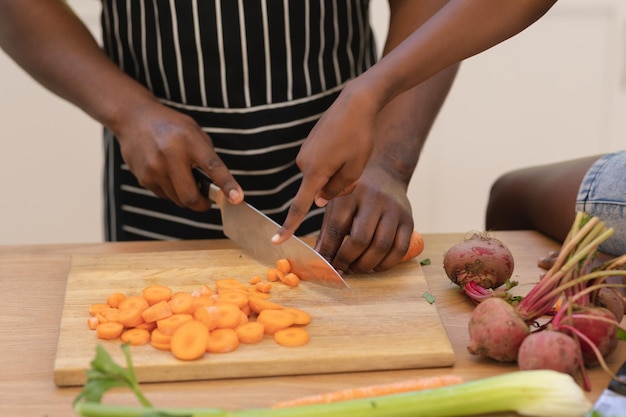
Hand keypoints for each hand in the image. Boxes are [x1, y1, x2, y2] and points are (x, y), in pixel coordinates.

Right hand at [113, 101, 243, 209]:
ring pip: (178, 200)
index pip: (213, 167)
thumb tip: (218, 185)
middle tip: (207, 201)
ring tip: (186, 180)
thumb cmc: (170, 126)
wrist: (134, 118)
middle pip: (191, 197)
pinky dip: (172, 192)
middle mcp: (170, 155)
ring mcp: (154, 168)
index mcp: (190, 141)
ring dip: (187, 197)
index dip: (227, 185)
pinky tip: (169, 175)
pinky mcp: (143, 178)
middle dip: (203, 204)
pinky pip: (165, 196)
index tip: (237, 198)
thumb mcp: (194, 132)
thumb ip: (207, 156)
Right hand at [273, 81, 378, 242]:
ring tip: (351, 149)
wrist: (355, 102)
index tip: (276, 241)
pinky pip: (322, 163)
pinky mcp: (309, 144)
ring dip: (337, 172)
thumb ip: (337, 190)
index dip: (288, 226)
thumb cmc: (359, 136)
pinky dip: (334, 161)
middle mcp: (304, 163)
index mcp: (314, 172)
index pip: (299, 206)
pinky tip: (345, 143)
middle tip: (355, 163)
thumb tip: (319, 200)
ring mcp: (305, 152)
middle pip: (319, 189)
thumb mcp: (355, 169)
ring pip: (322, 176)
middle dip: (337, 186)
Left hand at [314, 166, 413, 273]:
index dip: (329, 251)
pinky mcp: (408, 220)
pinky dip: (386, 264)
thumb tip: (321, 260)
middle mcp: (373, 200)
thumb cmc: (355, 195)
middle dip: (348, 260)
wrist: (386, 175)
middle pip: (361, 239)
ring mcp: (393, 210)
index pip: (337, 227)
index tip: (327, 266)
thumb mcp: (337, 204)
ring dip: (367, 265)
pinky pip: (400, 249)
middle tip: (343, 269)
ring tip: (357, 268)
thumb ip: (328, 231)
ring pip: (381, 246)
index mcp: (350, 195)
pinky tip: (375, 266)